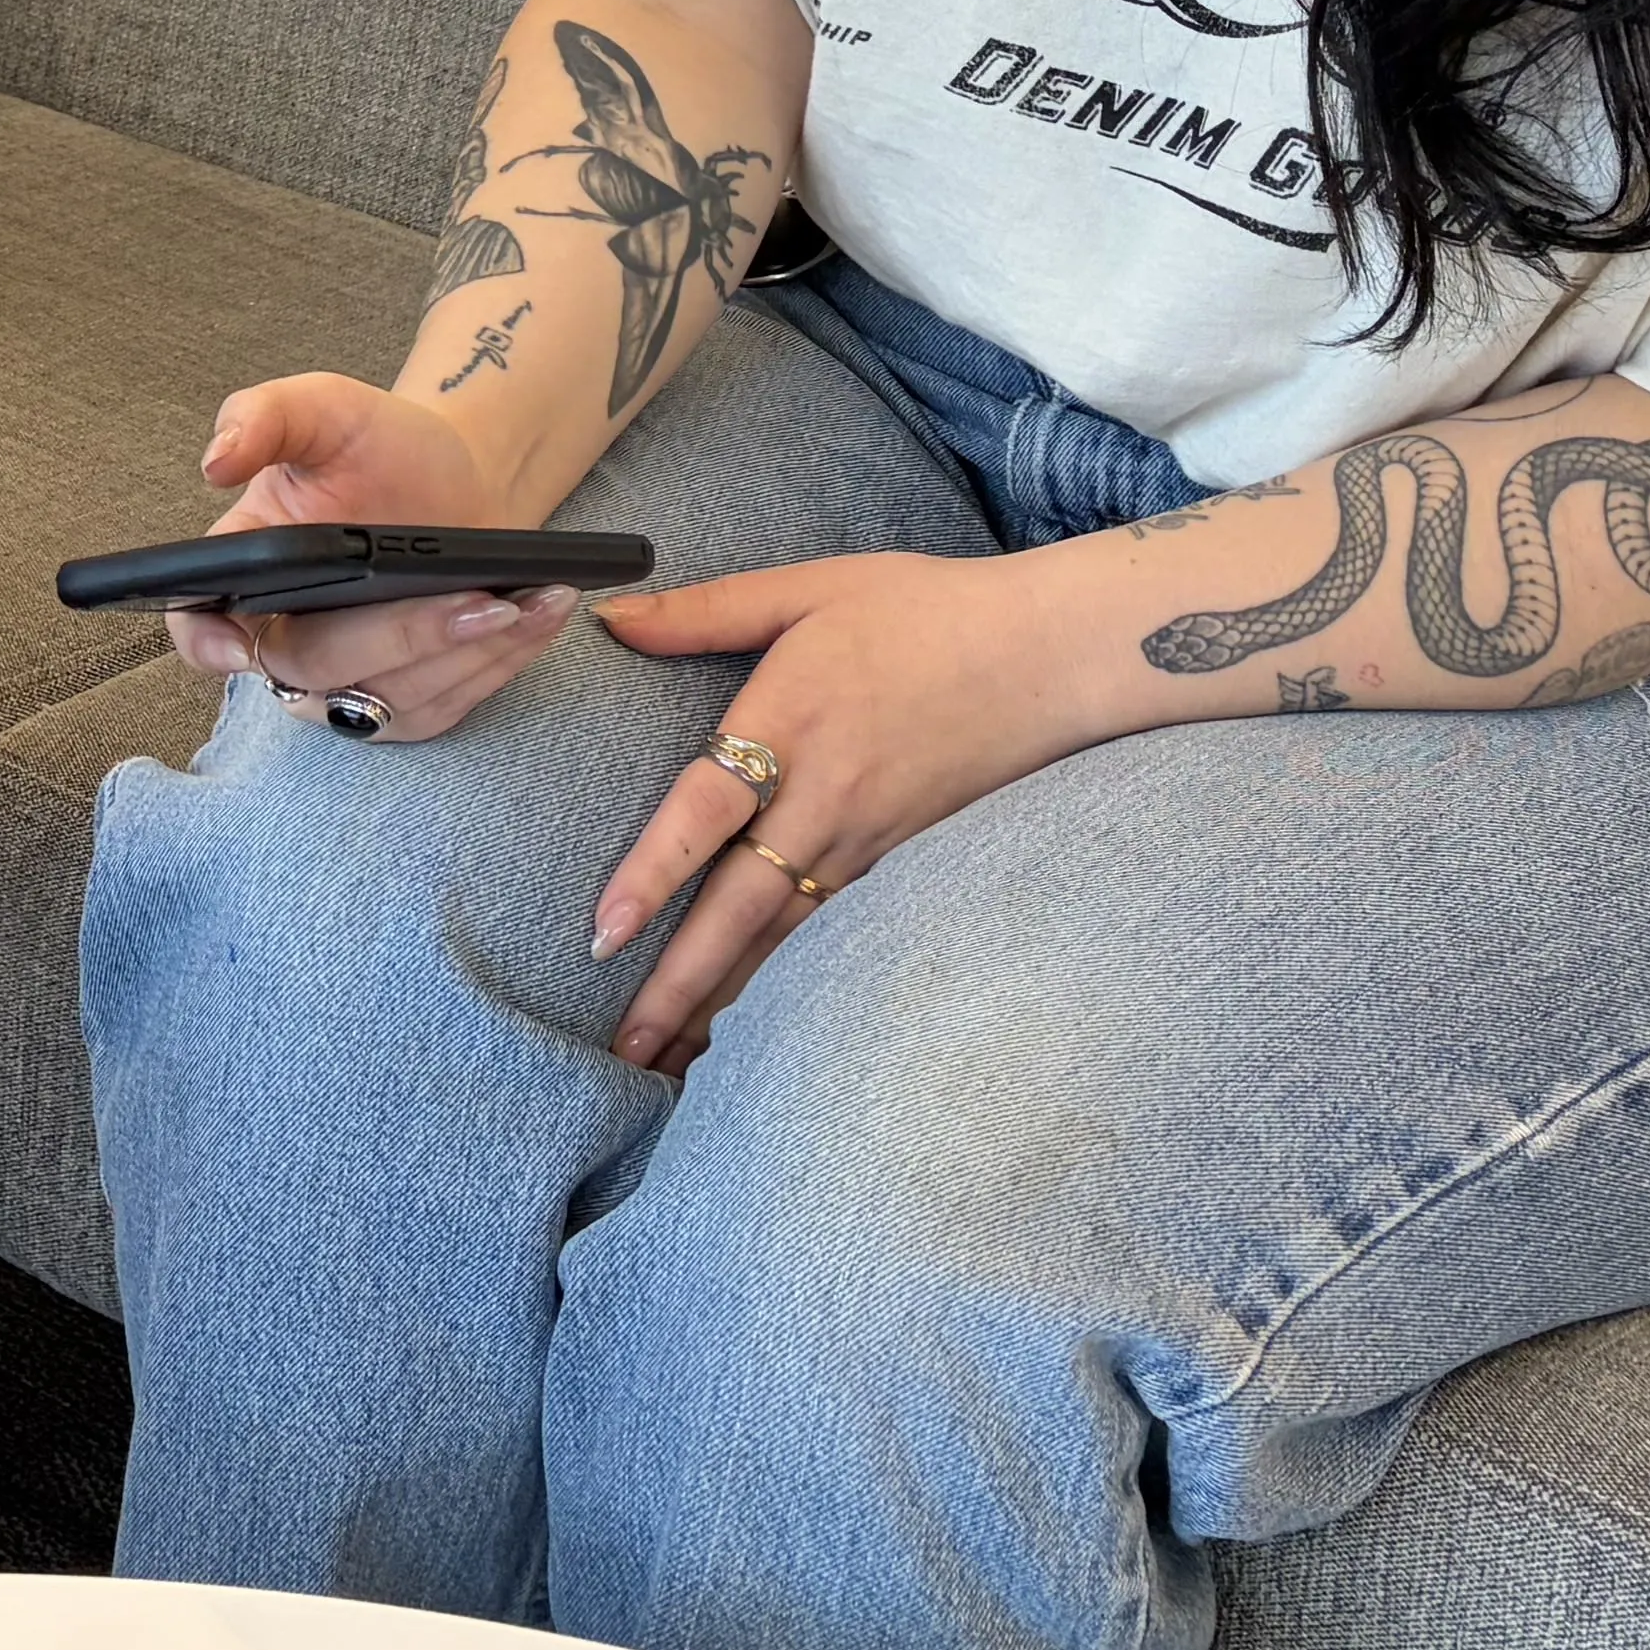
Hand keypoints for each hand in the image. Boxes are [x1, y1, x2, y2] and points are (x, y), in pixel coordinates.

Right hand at [160, 373, 580, 742]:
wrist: (456, 475)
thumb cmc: (378, 445)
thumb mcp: (324, 409)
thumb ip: (265, 416)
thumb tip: (215, 461)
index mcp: (246, 572)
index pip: (195, 625)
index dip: (205, 644)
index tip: (240, 644)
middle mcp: (286, 638)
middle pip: (315, 669)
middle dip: (400, 637)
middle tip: (474, 599)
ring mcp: (345, 682)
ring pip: (389, 700)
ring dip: (466, 654)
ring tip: (526, 601)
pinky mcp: (406, 705)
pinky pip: (444, 707)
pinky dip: (496, 666)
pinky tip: (536, 618)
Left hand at [586, 550, 1103, 1070]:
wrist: (1045, 655)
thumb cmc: (925, 611)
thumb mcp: (809, 587)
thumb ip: (706, 609)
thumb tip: (611, 616)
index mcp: (787, 725)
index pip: (705, 813)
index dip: (653, 874)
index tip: (604, 934)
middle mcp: (820, 799)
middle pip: (739, 908)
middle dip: (679, 985)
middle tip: (626, 1049)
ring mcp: (861, 840)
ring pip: (783, 939)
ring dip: (725, 1002)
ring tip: (670, 1062)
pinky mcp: (891, 859)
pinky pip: (825, 935)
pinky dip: (783, 982)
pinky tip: (753, 1022)